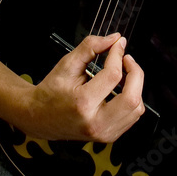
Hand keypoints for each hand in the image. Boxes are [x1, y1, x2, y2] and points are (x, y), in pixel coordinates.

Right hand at [19, 32, 144, 142]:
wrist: (39, 117)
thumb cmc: (51, 91)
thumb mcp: (67, 64)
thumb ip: (91, 47)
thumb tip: (114, 39)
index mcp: (83, 103)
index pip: (113, 76)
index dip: (118, 54)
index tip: (118, 44)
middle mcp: (95, 123)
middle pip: (132, 98)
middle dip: (136, 73)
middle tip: (126, 59)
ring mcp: (103, 134)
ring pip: (137, 109)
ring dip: (135, 86)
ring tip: (123, 73)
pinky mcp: (108, 136)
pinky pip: (132, 116)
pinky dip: (132, 98)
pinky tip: (121, 88)